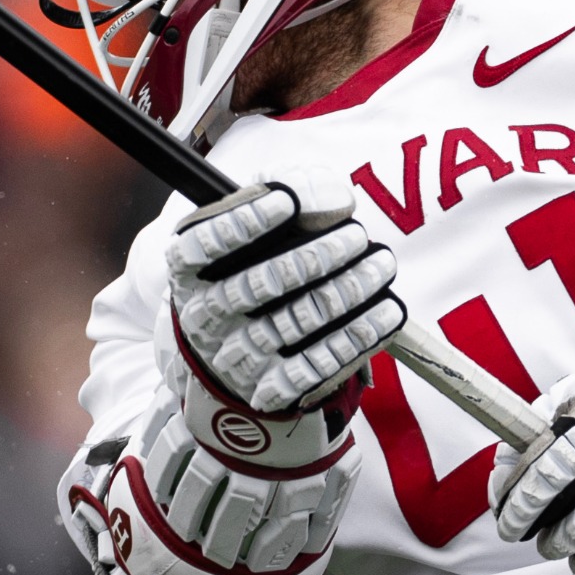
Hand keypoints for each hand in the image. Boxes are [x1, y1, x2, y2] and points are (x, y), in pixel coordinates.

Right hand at [168, 170, 402, 412]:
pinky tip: (386, 311)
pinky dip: (355, 337)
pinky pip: (315, 366)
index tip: (287, 201)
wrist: (233, 341)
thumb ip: (283, 188)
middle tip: (356, 235)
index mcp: (188, 268)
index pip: (204, 243)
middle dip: (316, 255)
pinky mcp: (267, 387)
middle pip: (261, 283)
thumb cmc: (250, 262)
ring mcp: (234, 355)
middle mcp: (203, 314)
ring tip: (381, 267)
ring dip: (346, 292)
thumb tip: (331, 196)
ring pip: (295, 322)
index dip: (244, 221)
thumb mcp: (250, 219)